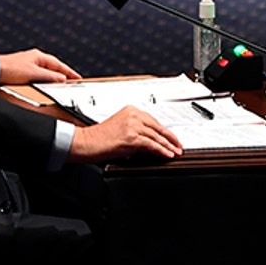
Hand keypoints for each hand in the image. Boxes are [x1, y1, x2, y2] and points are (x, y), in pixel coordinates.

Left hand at [0, 49, 80, 84]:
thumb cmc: (9, 69)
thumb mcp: (33, 74)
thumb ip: (49, 76)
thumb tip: (62, 78)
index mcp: (38, 56)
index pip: (59, 65)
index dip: (69, 72)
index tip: (77, 78)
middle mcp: (33, 59)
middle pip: (52, 68)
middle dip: (62, 75)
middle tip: (71, 83)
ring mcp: (27, 65)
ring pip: (45, 73)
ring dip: (52, 79)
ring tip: (59, 86)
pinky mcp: (21, 72)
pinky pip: (37, 76)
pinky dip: (43, 81)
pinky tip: (43, 86)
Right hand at [67, 105, 182, 162]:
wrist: (86, 142)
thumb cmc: (98, 138)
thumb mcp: (120, 127)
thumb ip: (135, 129)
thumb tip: (149, 140)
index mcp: (131, 110)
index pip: (154, 121)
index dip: (165, 131)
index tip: (172, 138)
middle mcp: (133, 115)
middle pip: (158, 127)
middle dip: (171, 138)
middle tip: (179, 146)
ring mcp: (133, 126)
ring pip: (157, 137)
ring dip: (169, 146)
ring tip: (176, 152)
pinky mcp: (132, 138)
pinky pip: (152, 145)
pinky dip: (161, 150)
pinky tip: (167, 154)